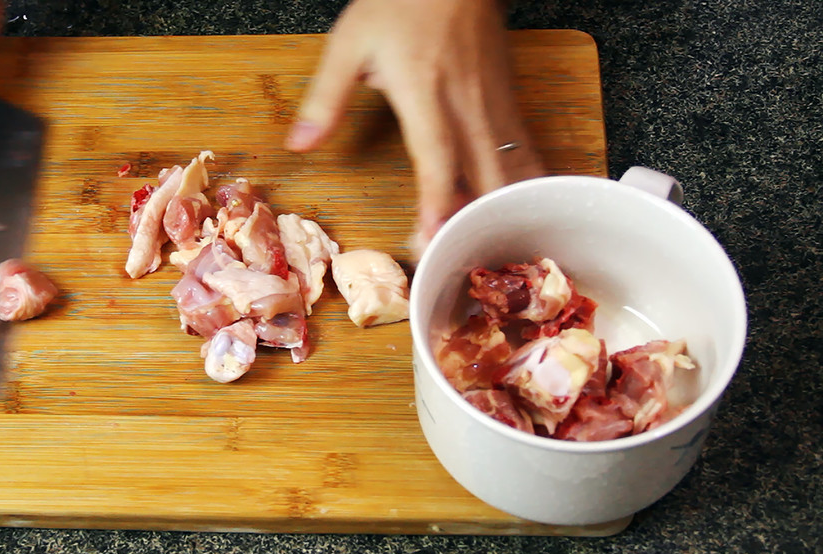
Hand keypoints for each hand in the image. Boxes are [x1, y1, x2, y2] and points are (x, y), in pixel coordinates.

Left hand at [285, 0, 544, 255]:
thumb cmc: (403, 2)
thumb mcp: (350, 42)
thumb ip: (325, 98)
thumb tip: (299, 144)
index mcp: (424, 90)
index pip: (436, 154)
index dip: (436, 197)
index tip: (433, 233)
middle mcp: (465, 103)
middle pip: (481, 171)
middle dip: (472, 220)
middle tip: (456, 260)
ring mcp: (492, 105)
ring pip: (510, 165)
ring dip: (502, 210)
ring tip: (491, 249)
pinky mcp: (508, 103)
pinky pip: (523, 151)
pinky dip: (523, 185)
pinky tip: (519, 213)